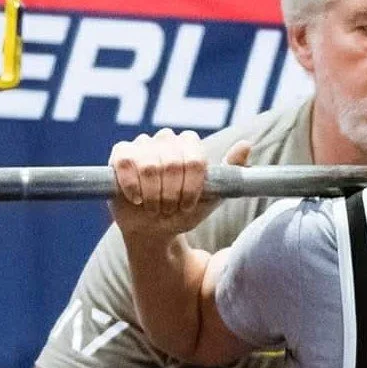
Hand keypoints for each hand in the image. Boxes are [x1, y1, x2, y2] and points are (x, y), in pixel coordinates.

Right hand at [109, 130, 250, 237]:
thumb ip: (232, 171)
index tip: (188, 204)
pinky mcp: (119, 154)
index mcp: (190, 144)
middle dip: (172, 194)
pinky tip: (137, 199)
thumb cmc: (185, 210)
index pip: (194, 159)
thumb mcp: (214, 195)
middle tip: (169, 207)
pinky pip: (126, 162)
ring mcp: (141, 144)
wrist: (155, 229)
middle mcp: (166, 138)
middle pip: (172, 163)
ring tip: (155, 206)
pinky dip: (133, 186)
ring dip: (154, 195)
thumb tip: (246, 145)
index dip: (190, 187)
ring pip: (149, 166)